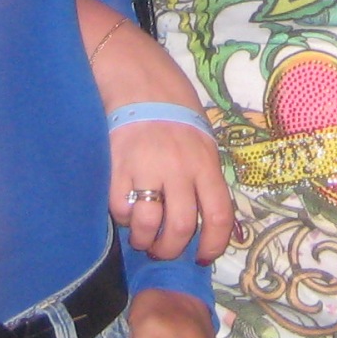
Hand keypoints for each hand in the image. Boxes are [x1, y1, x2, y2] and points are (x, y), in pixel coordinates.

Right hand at [111, 112, 234, 263]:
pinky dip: (123, 218)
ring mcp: (147, 167)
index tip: (203, 256)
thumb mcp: (203, 142)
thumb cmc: (175, 114)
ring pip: (148, 224)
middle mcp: (179, 168)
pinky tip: (126, 210)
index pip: (219, 215)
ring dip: (144, 240)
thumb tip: (207, 221)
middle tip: (163, 251)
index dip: (213, 245)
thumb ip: (204, 177)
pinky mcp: (117, 165)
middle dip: (170, 250)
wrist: (140, 80)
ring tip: (142, 237)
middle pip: (180, 228)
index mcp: (206, 163)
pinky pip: (120, 208)